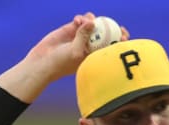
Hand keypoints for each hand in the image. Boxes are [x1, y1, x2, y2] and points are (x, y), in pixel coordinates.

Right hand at [0, 12, 129, 101]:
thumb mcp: (75, 51)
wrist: (43, 61)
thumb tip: (92, 22)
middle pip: (106, 34)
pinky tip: (78, 20)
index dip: (120, 41)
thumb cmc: (61, 63)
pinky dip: (82, 18)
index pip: (111, 47)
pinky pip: (81, 20)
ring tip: (88, 20)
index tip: (125, 36)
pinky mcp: (72, 29)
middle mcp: (91, 45)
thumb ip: (83, 36)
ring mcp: (82, 37)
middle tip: (117, 25)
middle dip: (113, 27)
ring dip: (93, 20)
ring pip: (93, 25)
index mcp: (95, 55)